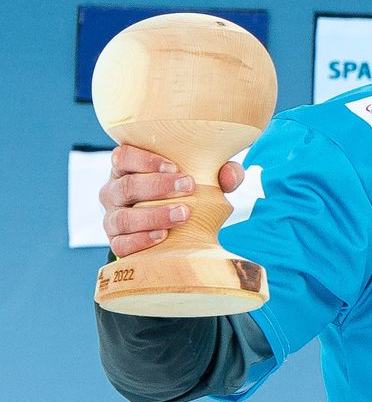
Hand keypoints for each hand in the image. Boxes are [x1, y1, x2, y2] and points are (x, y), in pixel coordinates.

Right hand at [101, 145, 242, 259]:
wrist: (181, 228)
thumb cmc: (187, 193)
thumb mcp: (204, 178)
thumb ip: (219, 172)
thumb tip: (229, 174)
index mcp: (128, 168)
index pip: (123, 156)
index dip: (144, 160)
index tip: (174, 166)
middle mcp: (114, 192)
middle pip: (125, 186)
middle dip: (157, 186)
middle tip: (189, 187)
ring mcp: (112, 219)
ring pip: (122, 218)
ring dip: (153, 215)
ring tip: (183, 214)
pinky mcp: (117, 242)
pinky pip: (120, 244)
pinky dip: (141, 240)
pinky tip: (162, 236)